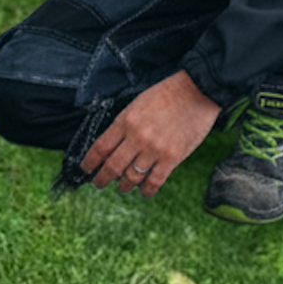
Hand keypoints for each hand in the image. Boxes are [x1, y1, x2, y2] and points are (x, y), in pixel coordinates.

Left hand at [80, 70, 220, 198]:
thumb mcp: (137, 104)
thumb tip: (113, 147)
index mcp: (125, 120)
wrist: (197, 92)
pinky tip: (143, 191)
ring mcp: (155, 149)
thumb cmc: (166, 95)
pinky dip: (147, 190)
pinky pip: (155, 181)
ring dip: (124, 185)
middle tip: (98, 183)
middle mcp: (137, 137)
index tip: (85, 168)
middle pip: (113, 165)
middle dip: (102, 178)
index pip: (101, 147)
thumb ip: (125, 125)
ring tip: (122, 187)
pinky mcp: (172, 158)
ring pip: (132, 176)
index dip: (90, 161)